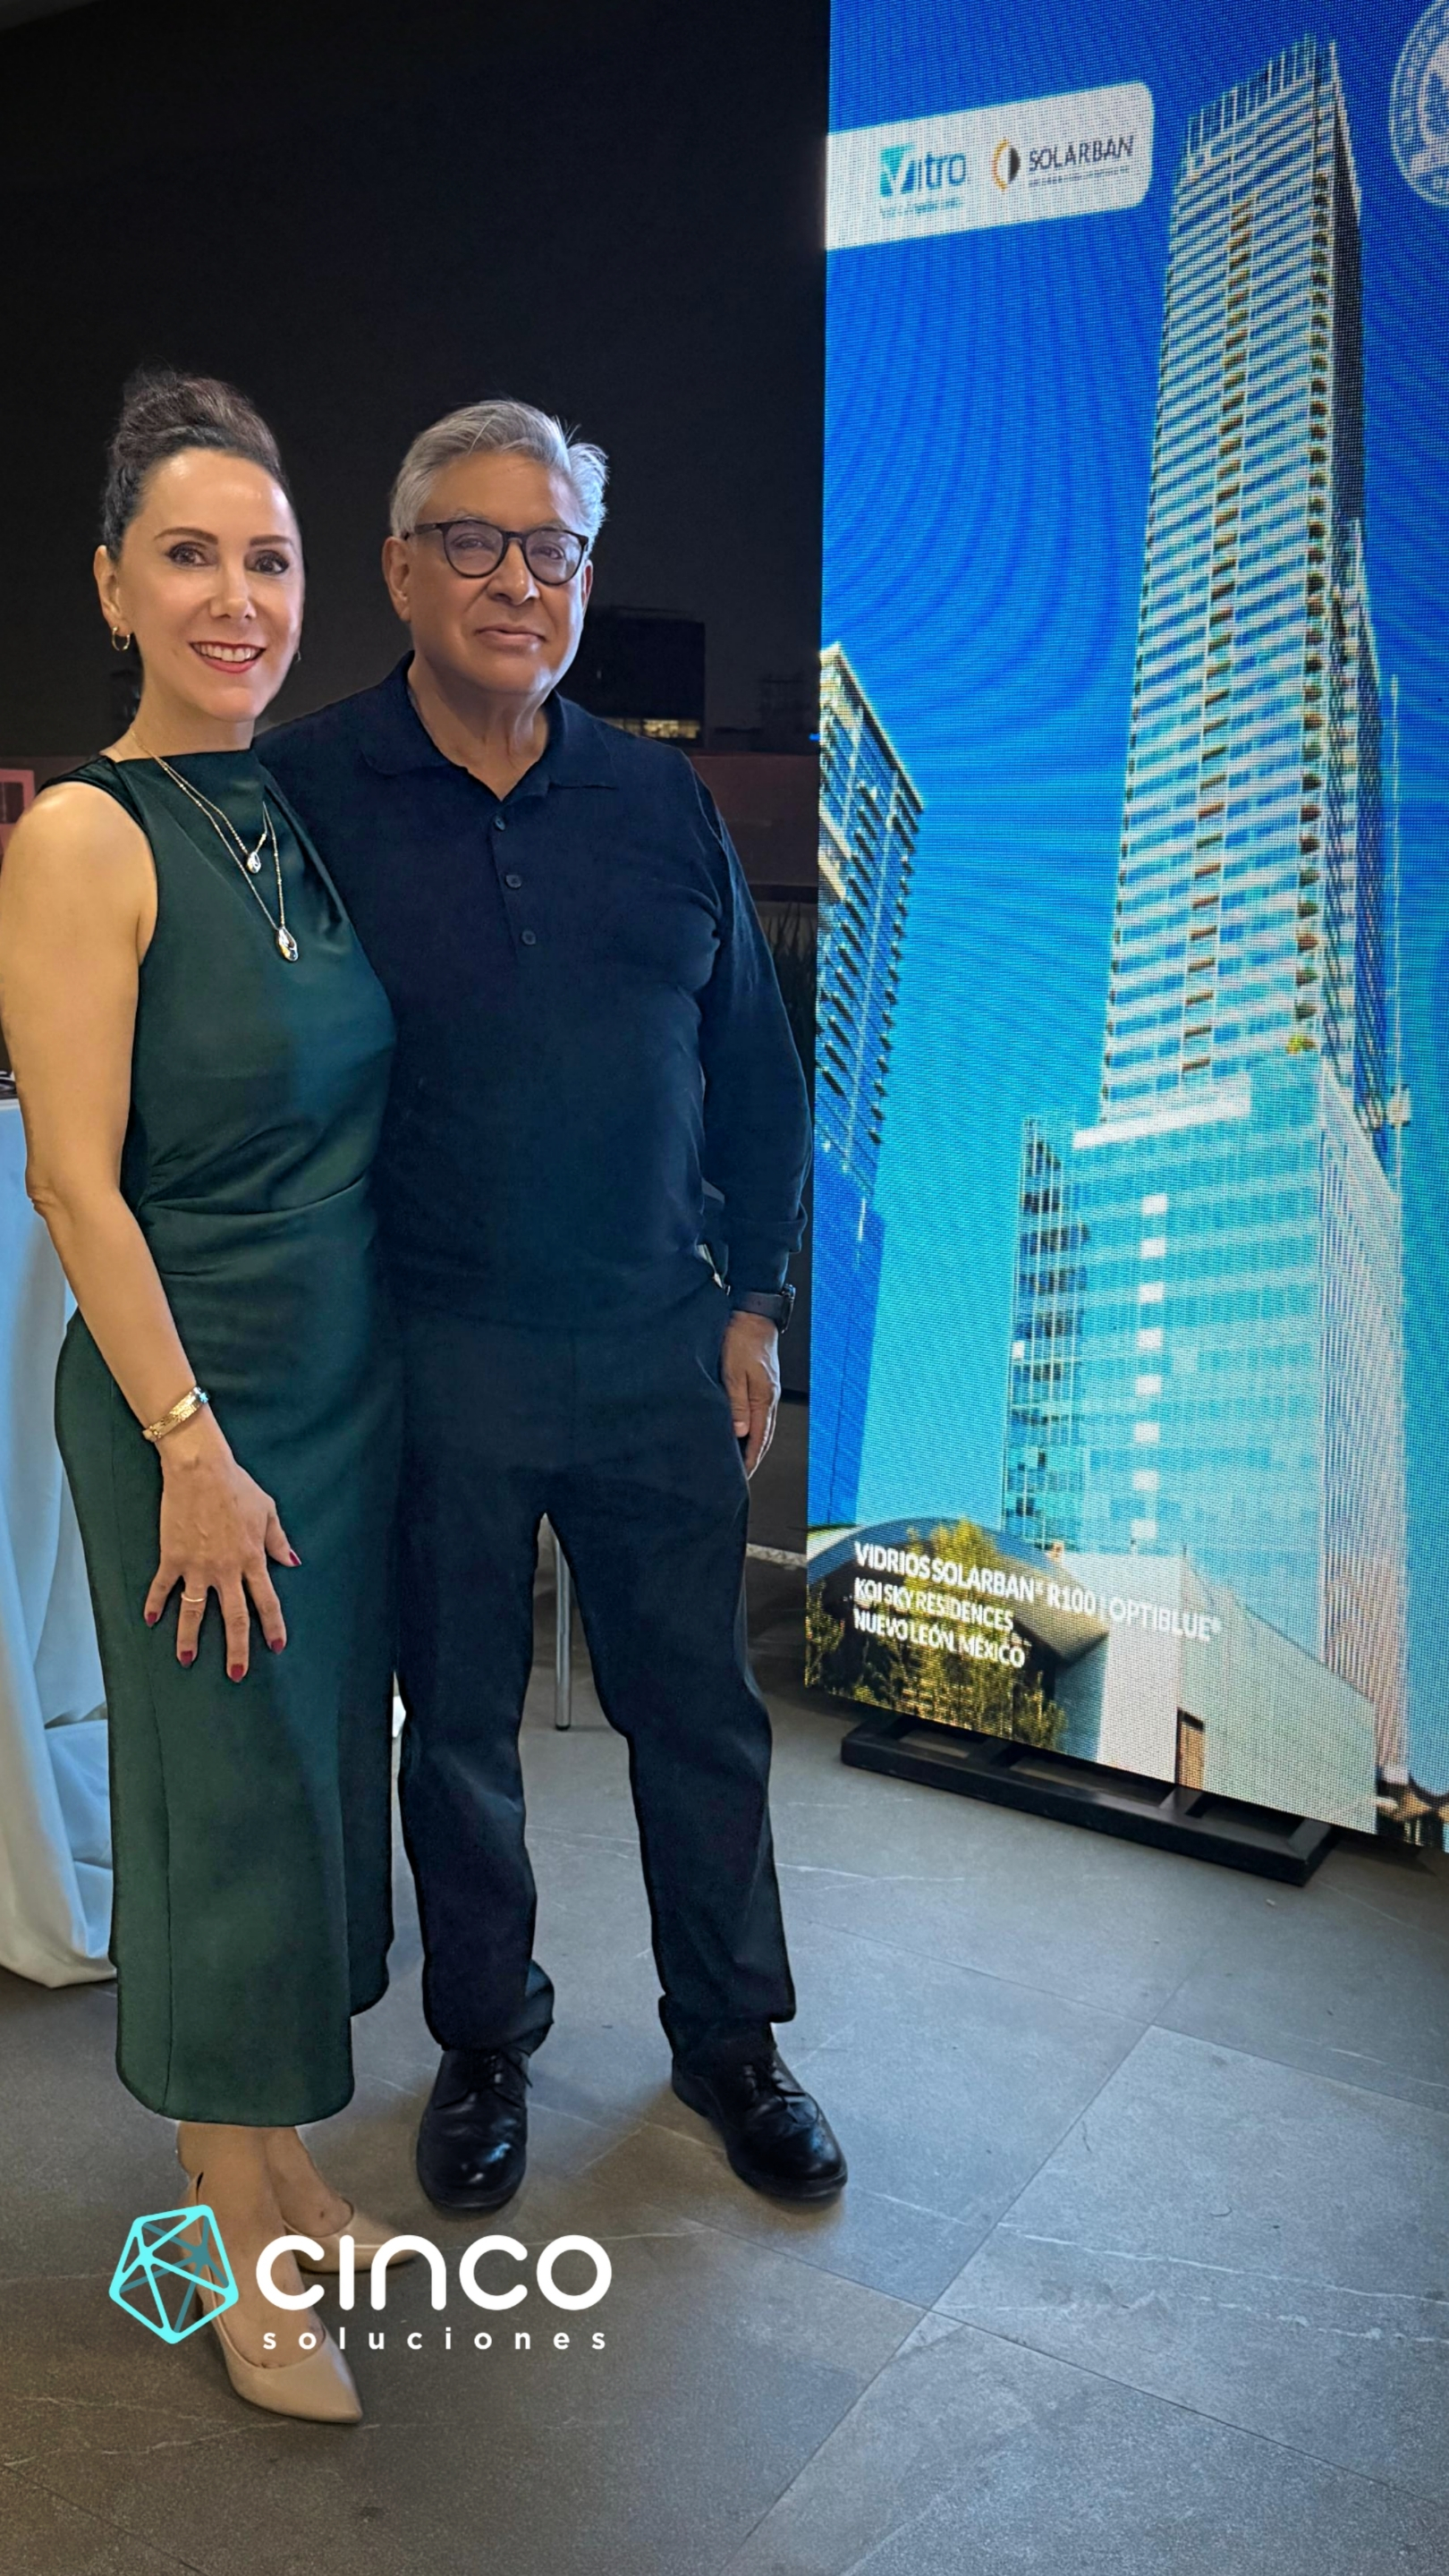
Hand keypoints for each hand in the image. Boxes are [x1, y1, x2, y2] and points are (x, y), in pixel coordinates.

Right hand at [142, 1409, 297, 1678]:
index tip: (276, 1647)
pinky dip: (155, 1604)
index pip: (267, 1601)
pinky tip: (150, 1620)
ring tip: (187, 1660)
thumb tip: (291, 1562)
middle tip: (236, 1674)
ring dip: (189, 1638)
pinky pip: (162, 1587)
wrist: (200, 1470)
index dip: (272, 1626)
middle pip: (233, 1617)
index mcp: (252, 1559)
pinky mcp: (172, 1557)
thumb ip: (278, 1541)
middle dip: (236, 1649)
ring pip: (194, 1611)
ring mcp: (197, 1566)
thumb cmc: (236, 1486)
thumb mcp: (267, 1511)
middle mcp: (226, 1569)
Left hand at [721, 1311, 780, 1475]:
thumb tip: (740, 1434)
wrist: (754, 1313)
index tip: (741, 1477)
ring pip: (764, 1425)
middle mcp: (769, 1397)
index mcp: (763, 1398)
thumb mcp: (732, 1372)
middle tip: (743, 1476)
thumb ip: (736, 1404)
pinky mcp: (765, 1382)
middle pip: (765, 1436)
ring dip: (755, 1444)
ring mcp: (769, 1389)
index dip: (750, 1460)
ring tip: (744, 1459)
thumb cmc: (740, 1339)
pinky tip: (746, 1430)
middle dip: (754, 1457)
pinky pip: (761, 1413)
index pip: (758, 1439)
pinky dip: (755, 1428)